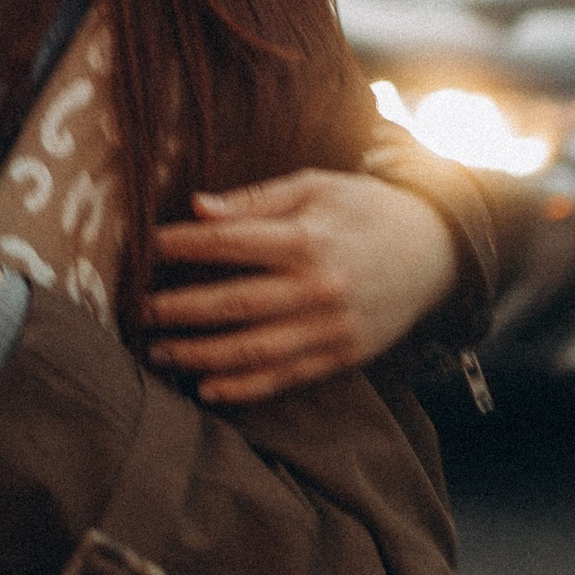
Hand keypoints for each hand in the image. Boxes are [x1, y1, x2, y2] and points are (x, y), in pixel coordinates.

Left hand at [145, 168, 457, 403]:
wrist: (437, 250)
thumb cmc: (366, 208)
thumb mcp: (317, 186)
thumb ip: (256, 200)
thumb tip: (196, 208)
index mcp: (308, 238)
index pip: (228, 244)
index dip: (180, 246)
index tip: (142, 248)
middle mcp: (318, 287)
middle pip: (232, 304)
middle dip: (176, 310)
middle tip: (136, 312)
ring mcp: (330, 328)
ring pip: (252, 350)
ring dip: (199, 355)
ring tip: (158, 353)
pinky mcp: (341, 356)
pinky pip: (284, 378)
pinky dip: (243, 388)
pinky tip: (205, 389)